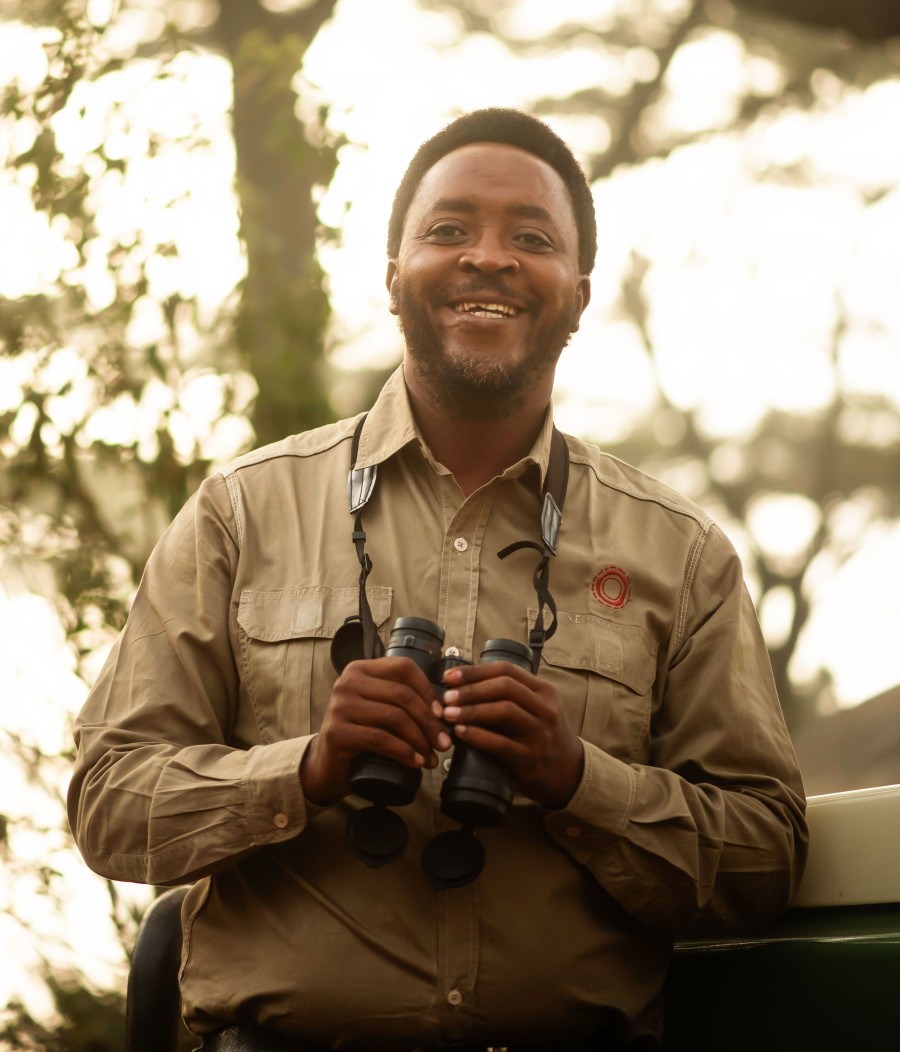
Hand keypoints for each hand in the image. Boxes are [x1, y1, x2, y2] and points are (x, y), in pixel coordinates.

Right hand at [301, 657, 451, 805]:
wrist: (327, 764)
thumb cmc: (360, 735)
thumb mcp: (379, 708)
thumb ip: (401, 699)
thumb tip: (444, 709)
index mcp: (360, 669)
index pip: (404, 668)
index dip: (428, 690)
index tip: (442, 714)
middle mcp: (347, 682)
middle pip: (402, 694)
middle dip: (429, 722)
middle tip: (444, 743)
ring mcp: (340, 706)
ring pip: (394, 717)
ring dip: (419, 740)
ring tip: (430, 757)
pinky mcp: (336, 731)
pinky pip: (380, 739)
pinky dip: (403, 752)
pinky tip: (414, 762)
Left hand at [439, 661, 583, 809]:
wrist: (569, 772)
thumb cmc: (543, 735)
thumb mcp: (536, 708)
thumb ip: (511, 695)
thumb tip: (463, 685)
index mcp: (544, 690)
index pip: (506, 670)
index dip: (474, 671)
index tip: (450, 676)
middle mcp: (545, 708)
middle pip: (504, 687)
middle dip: (470, 689)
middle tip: (446, 696)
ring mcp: (540, 733)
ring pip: (504, 711)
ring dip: (471, 710)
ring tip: (448, 713)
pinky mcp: (530, 758)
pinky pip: (500, 743)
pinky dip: (477, 735)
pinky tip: (460, 733)